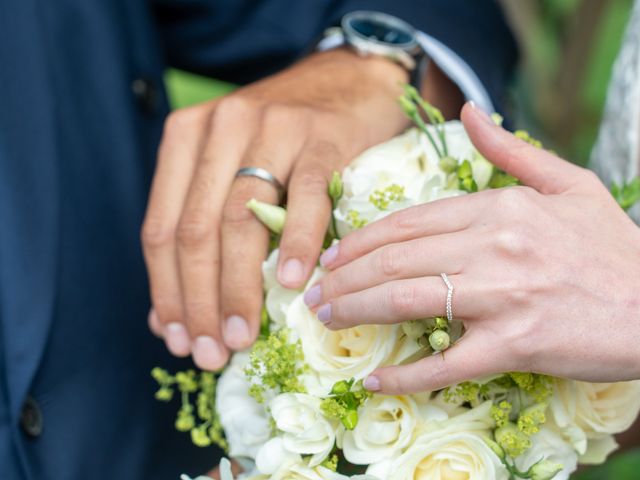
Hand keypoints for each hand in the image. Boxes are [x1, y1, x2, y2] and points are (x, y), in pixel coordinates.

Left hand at [143, 49, 460, 369]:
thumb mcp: (231, 168)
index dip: (165, 291)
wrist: (346, 82)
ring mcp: (272, 128)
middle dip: (199, 301)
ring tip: (242, 335)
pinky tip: (294, 284)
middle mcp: (222, 127)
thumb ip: (199, 227)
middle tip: (211, 351)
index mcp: (185, 137)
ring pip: (241, 220)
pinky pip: (307, 197)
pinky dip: (297, 243)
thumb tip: (167, 314)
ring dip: (238, 287)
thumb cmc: (284, 137)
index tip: (178, 338)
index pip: (161, 228)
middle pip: (196, 231)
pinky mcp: (322, 137)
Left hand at [307, 103, 639, 393]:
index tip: (333, 258)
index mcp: (499, 208)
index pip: (409, 223)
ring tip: (328, 321)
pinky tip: (376, 381)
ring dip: (357, 311)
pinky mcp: (516, 344)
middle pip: (396, 260)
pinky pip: (448, 363)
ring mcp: (503, 296)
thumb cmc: (611, 246)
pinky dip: (407, 375)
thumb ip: (511, 150)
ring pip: (407, 300)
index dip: (362, 241)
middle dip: (345, 277)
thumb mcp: (568, 183)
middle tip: (316, 294)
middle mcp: (493, 247)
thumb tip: (471, 111)